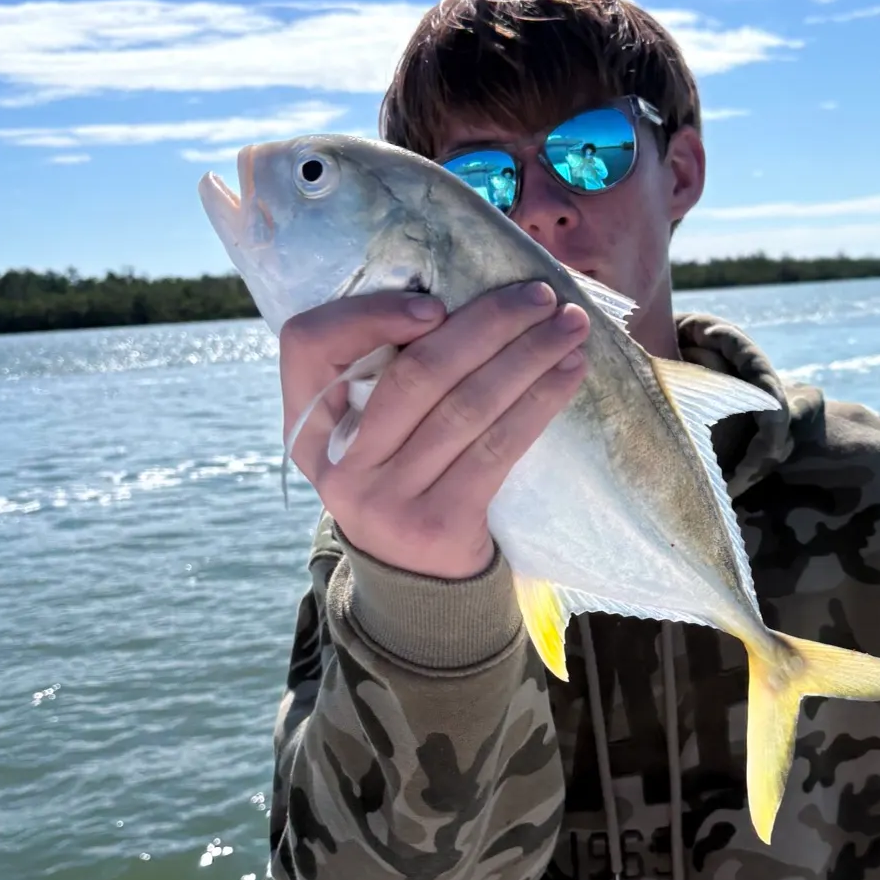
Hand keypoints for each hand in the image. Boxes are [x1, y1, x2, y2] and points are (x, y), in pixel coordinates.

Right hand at [279, 283, 589, 578]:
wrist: (417, 585)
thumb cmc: (402, 479)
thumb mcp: (371, 433)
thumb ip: (386, 372)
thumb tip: (467, 293)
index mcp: (310, 425)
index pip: (309, 344)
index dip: (369, 315)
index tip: (436, 301)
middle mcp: (339, 464)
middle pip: (414, 373)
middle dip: (486, 324)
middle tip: (538, 295)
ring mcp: (386, 500)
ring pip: (465, 407)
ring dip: (527, 356)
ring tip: (570, 326)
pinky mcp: (439, 524)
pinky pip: (498, 448)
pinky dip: (539, 401)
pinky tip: (569, 373)